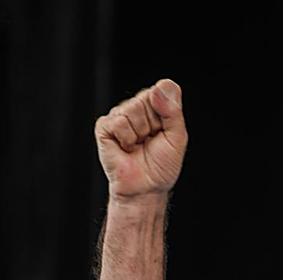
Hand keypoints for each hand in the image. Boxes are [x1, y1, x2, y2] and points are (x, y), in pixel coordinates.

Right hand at [94, 79, 186, 199]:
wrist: (145, 189)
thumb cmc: (161, 166)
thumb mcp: (177, 136)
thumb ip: (173, 110)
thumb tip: (159, 88)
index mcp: (154, 106)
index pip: (163, 90)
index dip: (167, 114)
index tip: (165, 132)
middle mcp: (135, 107)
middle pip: (147, 98)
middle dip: (153, 124)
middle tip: (150, 141)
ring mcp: (119, 116)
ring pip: (132, 109)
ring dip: (139, 133)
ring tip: (137, 146)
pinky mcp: (104, 127)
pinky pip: (118, 122)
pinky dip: (126, 138)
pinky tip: (126, 148)